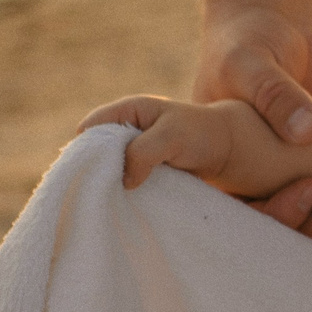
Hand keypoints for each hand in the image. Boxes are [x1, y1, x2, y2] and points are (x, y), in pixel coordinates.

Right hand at [79, 95, 242, 188]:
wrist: (226, 149)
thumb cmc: (199, 134)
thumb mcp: (171, 136)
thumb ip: (143, 152)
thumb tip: (123, 181)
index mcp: (128, 110)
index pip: (91, 127)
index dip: (85, 148)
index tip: (91, 173)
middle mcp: (124, 128)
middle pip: (93, 149)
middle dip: (95, 168)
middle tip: (99, 192)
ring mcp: (131, 149)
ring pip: (107, 167)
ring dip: (108, 182)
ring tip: (110, 200)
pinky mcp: (140, 168)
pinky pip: (122, 178)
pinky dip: (122, 189)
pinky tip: (123, 202)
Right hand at [194, 2, 311, 257]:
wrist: (281, 30)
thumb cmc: (250, 44)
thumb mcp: (251, 62)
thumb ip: (274, 94)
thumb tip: (307, 133)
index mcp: (220, 175)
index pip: (243, 221)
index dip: (277, 217)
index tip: (309, 187)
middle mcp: (255, 191)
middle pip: (286, 237)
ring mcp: (293, 189)